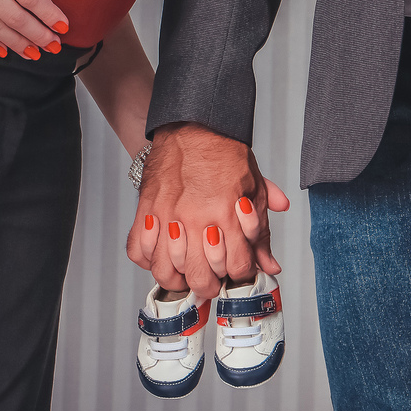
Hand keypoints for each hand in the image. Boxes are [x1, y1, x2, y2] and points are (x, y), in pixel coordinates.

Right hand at [126, 122, 289, 298]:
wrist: (194, 126)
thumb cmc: (224, 154)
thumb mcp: (254, 190)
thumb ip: (262, 232)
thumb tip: (271, 266)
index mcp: (228, 214)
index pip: (237, 268)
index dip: (240, 274)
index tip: (237, 269)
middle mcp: (197, 220)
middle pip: (201, 279)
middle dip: (211, 285)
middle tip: (212, 279)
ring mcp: (167, 217)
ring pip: (167, 272)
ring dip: (179, 278)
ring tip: (187, 272)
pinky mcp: (146, 211)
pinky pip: (139, 252)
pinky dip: (149, 260)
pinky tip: (162, 254)